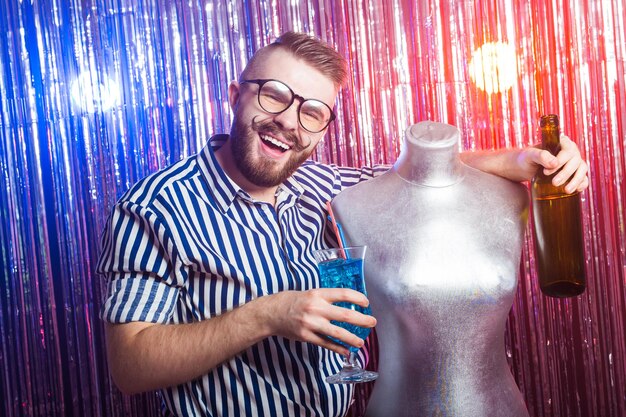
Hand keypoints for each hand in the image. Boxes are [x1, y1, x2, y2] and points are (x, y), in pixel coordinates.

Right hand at [262, 289, 376, 355]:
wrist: (272, 313)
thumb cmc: (292, 301)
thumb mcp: (310, 293)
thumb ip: (326, 298)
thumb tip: (346, 303)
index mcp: (318, 294)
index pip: (343, 294)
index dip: (358, 298)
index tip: (366, 303)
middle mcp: (316, 308)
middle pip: (345, 315)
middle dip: (362, 320)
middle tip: (372, 322)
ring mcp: (311, 323)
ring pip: (337, 332)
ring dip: (352, 338)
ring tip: (361, 342)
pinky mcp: (306, 336)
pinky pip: (326, 343)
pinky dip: (338, 348)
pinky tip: (346, 351)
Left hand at [518, 134, 588, 192]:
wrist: (524, 168)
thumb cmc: (527, 158)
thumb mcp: (530, 155)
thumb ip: (541, 156)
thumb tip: (554, 163)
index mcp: (561, 143)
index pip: (567, 151)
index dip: (560, 161)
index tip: (546, 171)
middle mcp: (571, 152)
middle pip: (575, 161)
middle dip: (566, 173)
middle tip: (554, 183)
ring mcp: (574, 163)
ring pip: (582, 170)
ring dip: (576, 180)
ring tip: (566, 190)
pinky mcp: (574, 174)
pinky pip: (583, 178)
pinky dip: (582, 184)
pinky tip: (577, 190)